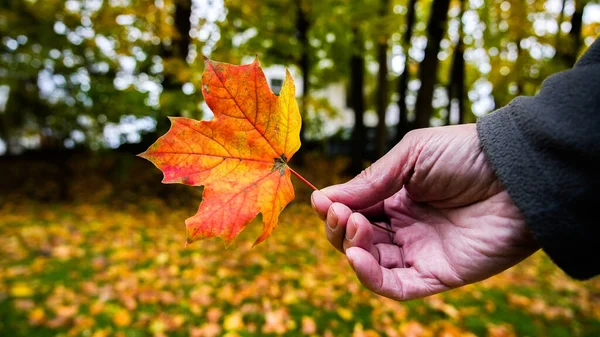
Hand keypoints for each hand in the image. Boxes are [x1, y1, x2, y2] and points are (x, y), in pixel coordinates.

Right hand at [311, 124, 539, 300]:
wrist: (516, 173)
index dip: (335, 209)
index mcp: (398, 197)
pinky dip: (370, 277)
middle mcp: (406, 226)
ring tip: (353, 225)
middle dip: (340, 227)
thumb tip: (322, 198)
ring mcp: (420, 251)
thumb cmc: (466, 154)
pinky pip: (396, 287)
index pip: (355, 211)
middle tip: (340, 212)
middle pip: (357, 239)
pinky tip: (357, 256)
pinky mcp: (437, 274)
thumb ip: (370, 181)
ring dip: (352, 248)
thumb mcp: (410, 156)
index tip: (319, 200)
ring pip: (371, 264)